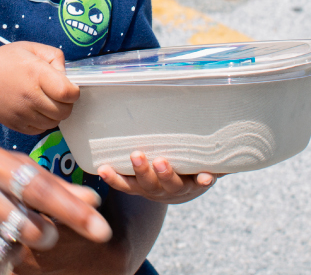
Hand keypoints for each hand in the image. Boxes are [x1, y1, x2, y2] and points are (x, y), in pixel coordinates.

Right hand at [0, 42, 79, 135]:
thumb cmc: (5, 62)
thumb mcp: (30, 48)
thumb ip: (54, 56)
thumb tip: (67, 76)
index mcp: (36, 73)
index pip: (68, 92)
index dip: (73, 90)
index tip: (67, 86)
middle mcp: (30, 95)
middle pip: (65, 111)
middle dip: (66, 103)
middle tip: (57, 94)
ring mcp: (23, 113)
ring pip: (55, 123)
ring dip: (55, 113)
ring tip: (45, 101)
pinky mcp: (17, 125)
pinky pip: (41, 130)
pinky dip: (43, 122)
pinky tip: (35, 109)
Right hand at [0, 144, 110, 274]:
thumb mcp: (5, 167)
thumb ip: (49, 185)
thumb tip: (92, 201)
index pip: (40, 190)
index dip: (73, 212)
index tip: (101, 230)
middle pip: (28, 228)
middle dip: (42, 236)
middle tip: (38, 232)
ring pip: (8, 251)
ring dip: (15, 249)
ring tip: (2, 233)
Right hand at [97, 151, 220, 204]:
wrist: (187, 188)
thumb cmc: (157, 171)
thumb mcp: (144, 166)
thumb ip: (130, 150)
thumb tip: (104, 119)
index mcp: (143, 186)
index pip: (125, 184)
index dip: (114, 178)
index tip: (103, 168)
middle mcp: (159, 190)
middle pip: (148, 185)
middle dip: (142, 171)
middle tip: (136, 155)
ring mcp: (179, 188)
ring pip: (172, 185)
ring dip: (167, 174)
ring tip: (162, 161)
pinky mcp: (198, 184)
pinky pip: (201, 183)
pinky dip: (204, 180)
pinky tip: (207, 176)